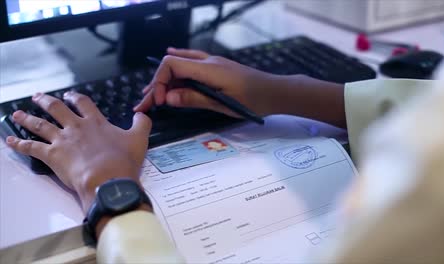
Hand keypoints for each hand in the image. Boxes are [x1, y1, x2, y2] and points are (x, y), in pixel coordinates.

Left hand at [6, 92, 151, 212]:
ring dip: (27, 118)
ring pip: (40, 125)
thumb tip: (142, 115)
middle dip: (46, 101)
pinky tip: (11, 141)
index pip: (82, 104)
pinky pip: (32, 148)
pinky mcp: (53, 156)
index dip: (75, 98)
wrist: (108, 178)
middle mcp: (76, 128)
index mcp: (95, 123)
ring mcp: (62, 141)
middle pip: (57, 109)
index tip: (70, 95)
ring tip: (18, 114)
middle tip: (38, 97)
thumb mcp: (139, 139)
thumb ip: (141, 124)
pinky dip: (20, 144)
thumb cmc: (123, 161)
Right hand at [134, 48, 280, 117]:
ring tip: (151, 95)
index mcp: (208, 69)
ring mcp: (212, 63)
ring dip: (165, 80)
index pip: (171, 65)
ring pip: (180, 65)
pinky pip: (191, 62)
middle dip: (156, 84)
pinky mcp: (216, 68)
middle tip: (145, 104)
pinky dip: (177, 67)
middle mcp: (208, 61)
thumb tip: (167, 98)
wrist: (275, 92)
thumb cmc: (254, 100)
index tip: (159, 101)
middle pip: (172, 66)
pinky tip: (169, 66)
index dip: (159, 82)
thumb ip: (194, 99)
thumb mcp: (223, 104)